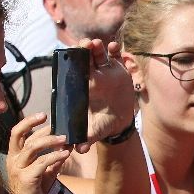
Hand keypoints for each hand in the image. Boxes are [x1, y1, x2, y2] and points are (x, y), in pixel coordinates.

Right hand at [6, 113, 69, 193]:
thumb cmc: (38, 187)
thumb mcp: (46, 169)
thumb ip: (54, 156)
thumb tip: (68, 143)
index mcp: (15, 155)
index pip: (18, 133)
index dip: (29, 122)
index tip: (44, 115)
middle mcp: (14, 160)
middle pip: (20, 136)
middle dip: (36, 126)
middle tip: (56, 125)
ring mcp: (18, 169)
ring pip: (31, 148)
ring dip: (50, 141)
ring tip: (65, 139)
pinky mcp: (27, 178)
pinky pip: (41, 163)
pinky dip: (54, 156)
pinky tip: (65, 154)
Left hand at [79, 38, 133, 153]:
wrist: (119, 122)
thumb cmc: (102, 124)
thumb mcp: (95, 131)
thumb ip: (87, 139)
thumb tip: (79, 150)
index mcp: (84, 86)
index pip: (76, 69)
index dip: (74, 60)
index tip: (73, 54)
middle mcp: (94, 76)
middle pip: (86, 58)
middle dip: (84, 48)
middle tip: (86, 44)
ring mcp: (106, 71)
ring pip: (100, 54)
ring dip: (98, 47)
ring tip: (99, 43)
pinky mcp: (120, 70)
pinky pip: (116, 57)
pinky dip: (115, 50)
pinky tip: (114, 46)